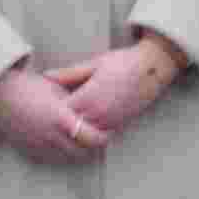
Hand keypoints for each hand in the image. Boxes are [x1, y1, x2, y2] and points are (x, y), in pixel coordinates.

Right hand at [0, 60, 113, 163]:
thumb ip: (77, 102)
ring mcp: (38, 145)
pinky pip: (51, 159)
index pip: (92, 138)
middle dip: (94, 148)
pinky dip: (62, 155)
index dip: (104, 138)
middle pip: (82, 152)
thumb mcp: (58, 89)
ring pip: (68, 159)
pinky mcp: (28, 150)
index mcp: (61, 117)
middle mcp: (50, 135)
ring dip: (79, 153)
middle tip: (101, 139)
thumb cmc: (31, 86)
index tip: (109, 132)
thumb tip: (97, 110)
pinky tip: (66, 145)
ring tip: (85, 142)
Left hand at [53, 36, 185, 138]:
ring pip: (84, 135)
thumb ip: (69, 73)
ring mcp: (109, 121)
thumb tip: (46, 75)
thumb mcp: (94, 64)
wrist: (152, 69)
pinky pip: (99, 136)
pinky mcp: (119, 125)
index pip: (61, 112)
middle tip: (52, 117)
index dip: (52, 109)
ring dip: (76, 130)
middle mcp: (98, 113)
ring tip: (67, 123)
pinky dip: (90, 132)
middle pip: (71, 127)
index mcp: (88, 97)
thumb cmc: (123, 62)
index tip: (46, 103)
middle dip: (62, 122)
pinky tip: (86, 124)